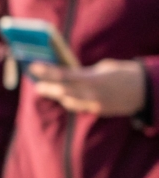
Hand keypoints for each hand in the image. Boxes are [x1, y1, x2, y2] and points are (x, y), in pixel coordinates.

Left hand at [28, 59, 147, 117]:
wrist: (145, 90)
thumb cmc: (122, 73)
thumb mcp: (103, 68)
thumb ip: (84, 73)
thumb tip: (67, 74)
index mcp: (93, 79)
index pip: (64, 75)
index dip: (47, 71)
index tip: (33, 66)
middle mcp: (93, 94)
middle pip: (63, 91)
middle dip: (48, 88)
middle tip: (36, 85)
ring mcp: (96, 104)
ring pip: (70, 101)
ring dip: (58, 95)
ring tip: (45, 89)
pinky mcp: (99, 110)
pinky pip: (80, 106)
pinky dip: (70, 101)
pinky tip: (63, 96)